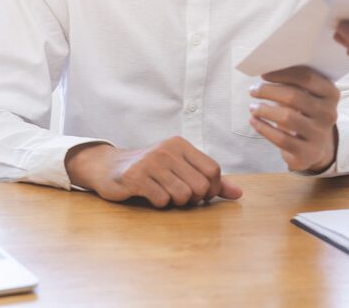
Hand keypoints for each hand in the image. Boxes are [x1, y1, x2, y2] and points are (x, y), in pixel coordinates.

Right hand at [64, 137, 241, 206]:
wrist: (109, 167)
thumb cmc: (151, 169)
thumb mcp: (180, 168)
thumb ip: (210, 180)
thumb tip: (239, 193)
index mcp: (181, 144)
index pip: (213, 169)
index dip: (213, 188)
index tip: (202, 194)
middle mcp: (167, 150)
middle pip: (201, 185)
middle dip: (195, 198)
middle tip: (181, 197)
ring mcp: (151, 162)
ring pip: (183, 195)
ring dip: (176, 202)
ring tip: (165, 194)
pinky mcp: (135, 177)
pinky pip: (161, 200)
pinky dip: (160, 204)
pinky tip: (151, 196)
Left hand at [249, 66, 338, 172]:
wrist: (316, 149)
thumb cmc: (306, 115)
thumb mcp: (307, 98)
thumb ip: (293, 84)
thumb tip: (267, 71)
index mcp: (331, 94)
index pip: (307, 77)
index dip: (283, 73)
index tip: (264, 74)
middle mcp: (329, 114)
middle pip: (294, 96)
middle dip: (268, 91)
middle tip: (253, 90)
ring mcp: (319, 134)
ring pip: (287, 118)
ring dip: (264, 110)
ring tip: (253, 107)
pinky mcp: (307, 153)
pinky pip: (281, 138)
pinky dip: (263, 128)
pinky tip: (254, 121)